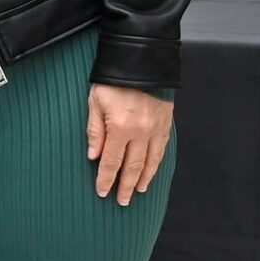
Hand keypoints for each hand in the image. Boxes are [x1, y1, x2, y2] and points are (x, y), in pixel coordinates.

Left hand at [87, 84, 172, 206]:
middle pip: (133, 167)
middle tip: (122, 201)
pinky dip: (157, 163)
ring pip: (150, 161)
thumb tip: (93, 156)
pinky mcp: (166, 122)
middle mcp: (141, 131)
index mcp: (120, 127)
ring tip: (139, 191)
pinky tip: (152, 171)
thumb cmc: (113, 78)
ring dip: (144, 179)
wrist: (140, 59)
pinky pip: (162, 149)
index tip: (103, 192)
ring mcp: (156, 128)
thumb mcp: (95, 101)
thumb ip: (95, 130)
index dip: (106, 179)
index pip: (111, 162)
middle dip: (126, 186)